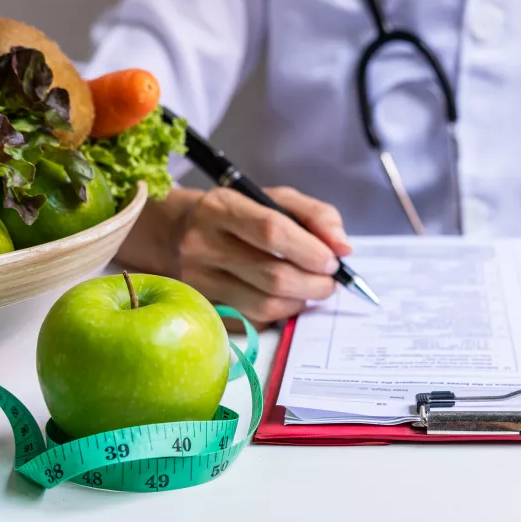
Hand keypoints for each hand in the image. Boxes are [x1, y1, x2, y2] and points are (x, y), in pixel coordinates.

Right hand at [171, 186, 350, 324]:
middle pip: (273, 276)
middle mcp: (203, 245)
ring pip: (265, 305)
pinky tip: (284, 299)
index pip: (272, 232)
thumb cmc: (238, 214)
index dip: (310, 251)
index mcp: (222, 208)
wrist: (176, 233)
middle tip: (329, 282)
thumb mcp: (275, 199)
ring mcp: (199, 281)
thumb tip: (343, 249)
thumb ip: (316, 216)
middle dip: (314, 284)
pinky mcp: (202, 308)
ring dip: (300, 302)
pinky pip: (253, 322)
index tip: (332, 261)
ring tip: (310, 289)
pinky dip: (279, 315)